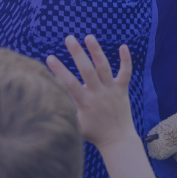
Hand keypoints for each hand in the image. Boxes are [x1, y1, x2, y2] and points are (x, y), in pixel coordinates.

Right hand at [46, 35, 135, 150]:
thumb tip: (51, 99)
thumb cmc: (93, 134)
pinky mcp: (122, 90)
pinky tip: (124, 46)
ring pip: (104, 68)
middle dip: (77, 53)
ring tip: (89, 37)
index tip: (50, 57)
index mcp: (85, 103)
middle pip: (87, 70)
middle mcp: (99, 94)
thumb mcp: (76, 124)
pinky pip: (125, 73)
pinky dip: (126, 60)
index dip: (59, 70)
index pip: (70, 84)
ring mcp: (112, 91)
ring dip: (96, 51)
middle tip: (69, 38)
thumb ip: (66, 110)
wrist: (117, 141)